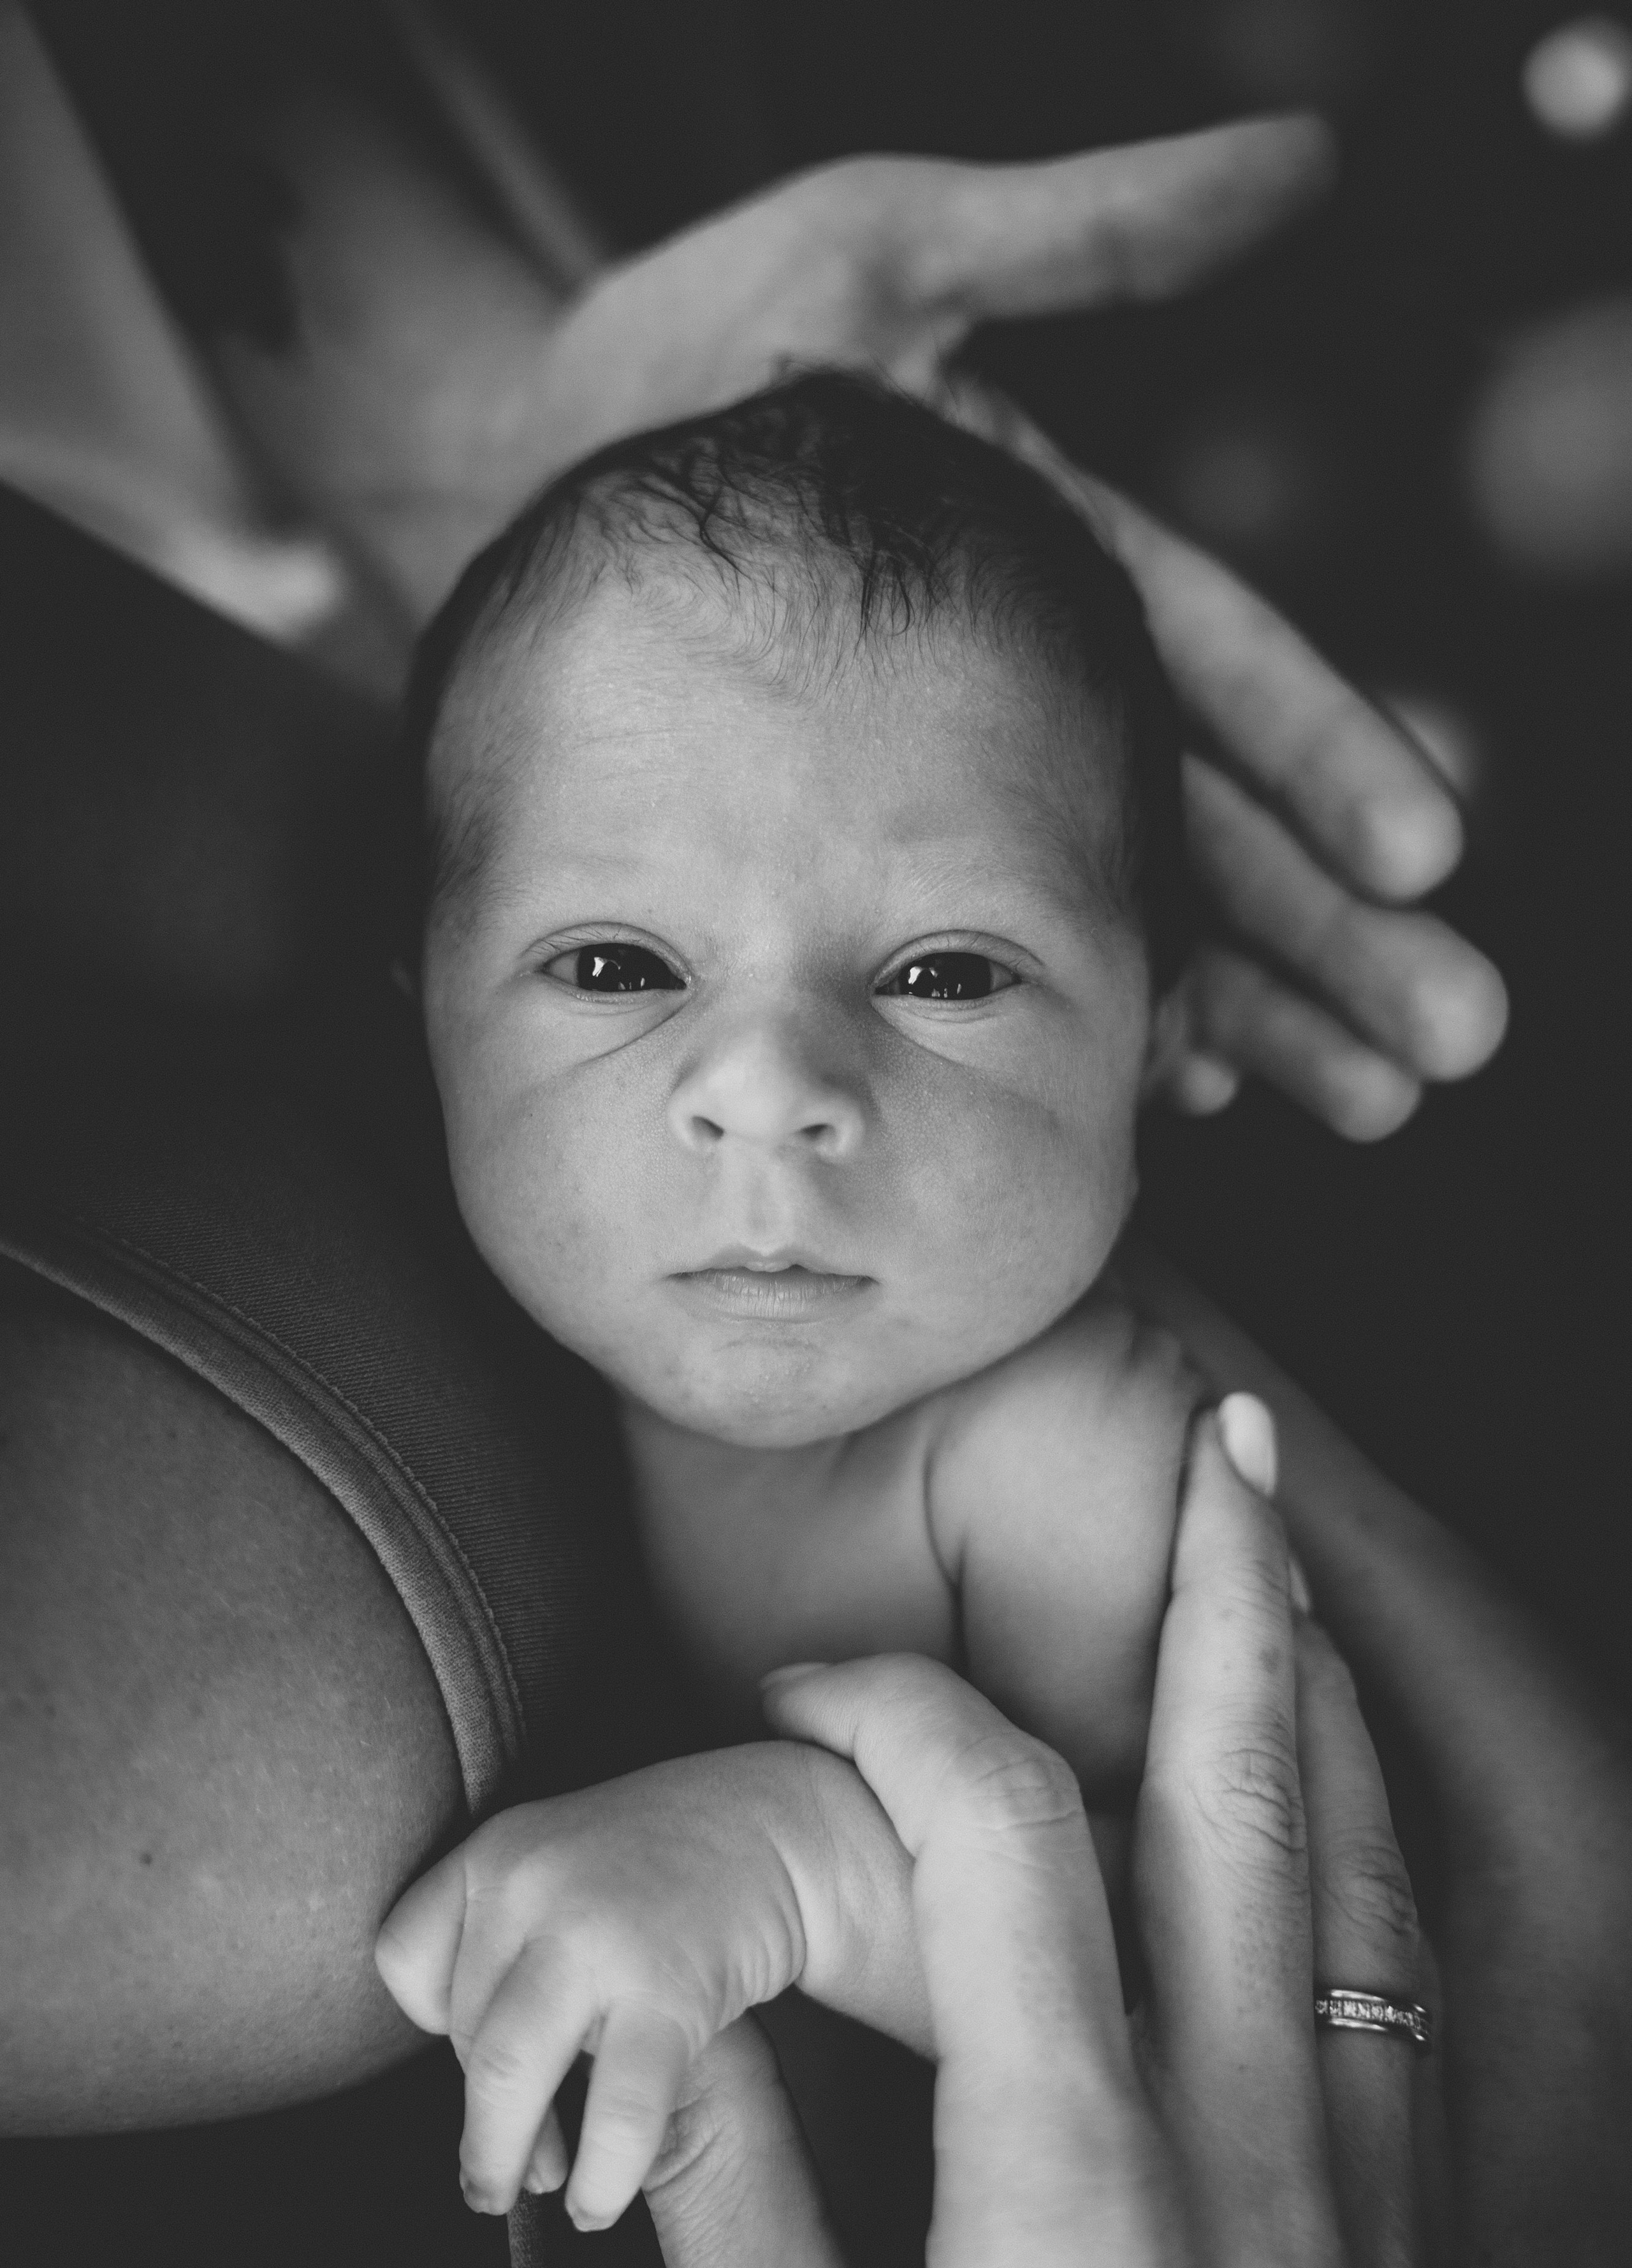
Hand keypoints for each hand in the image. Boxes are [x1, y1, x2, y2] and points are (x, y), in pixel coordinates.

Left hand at [372, 1742, 926, 2229]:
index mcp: (496, 1849)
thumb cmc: (656, 1863)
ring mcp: (593, 1936)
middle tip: (494, 2176)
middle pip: (465, 2035)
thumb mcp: (555, 1859)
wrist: (775, 1825)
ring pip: (508, 2080)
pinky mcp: (664, 1989)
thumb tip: (484, 2091)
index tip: (472, 2051)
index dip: (433, 2023)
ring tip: (536, 2193)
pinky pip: (613, 2112)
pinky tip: (597, 2203)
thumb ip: (505, 1941)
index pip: (408, 1960)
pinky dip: (598, 2178)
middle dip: (483, 2119)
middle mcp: (529, 1885)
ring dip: (507, 2161)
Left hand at [530, 122, 1503, 1139]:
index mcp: (1069, 572)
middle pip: (1212, 826)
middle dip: (1334, 933)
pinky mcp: (872, 860)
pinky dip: (1094, 1019)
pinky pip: (993, 957)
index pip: (1226, 671)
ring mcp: (961, 790)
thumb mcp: (879, 260)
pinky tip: (1175, 1093)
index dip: (1326, 757)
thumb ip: (1081, 231)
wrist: (507, 479)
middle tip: (1444, 1036)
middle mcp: (1038, 698)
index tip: (1423, 850)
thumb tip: (1303, 158)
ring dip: (1256, 1010)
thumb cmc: (688, 360)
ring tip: (1360, 1101)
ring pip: (1133, 912)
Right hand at [644, 1402, 1444, 2267]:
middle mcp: (1253, 2191)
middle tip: (1225, 1443)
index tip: (806, 1703)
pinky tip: (1341, 1798)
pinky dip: (1372, 1860)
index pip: (1002, 1856)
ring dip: (1319, 1706)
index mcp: (1080, 2223)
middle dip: (1234, 1600)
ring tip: (1283, 1566)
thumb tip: (655, 2003)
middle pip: (1251, 1814)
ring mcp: (1366, 2233)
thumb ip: (725, 2203)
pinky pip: (1415, 2009)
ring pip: (1362, 1890)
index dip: (894, 1726)